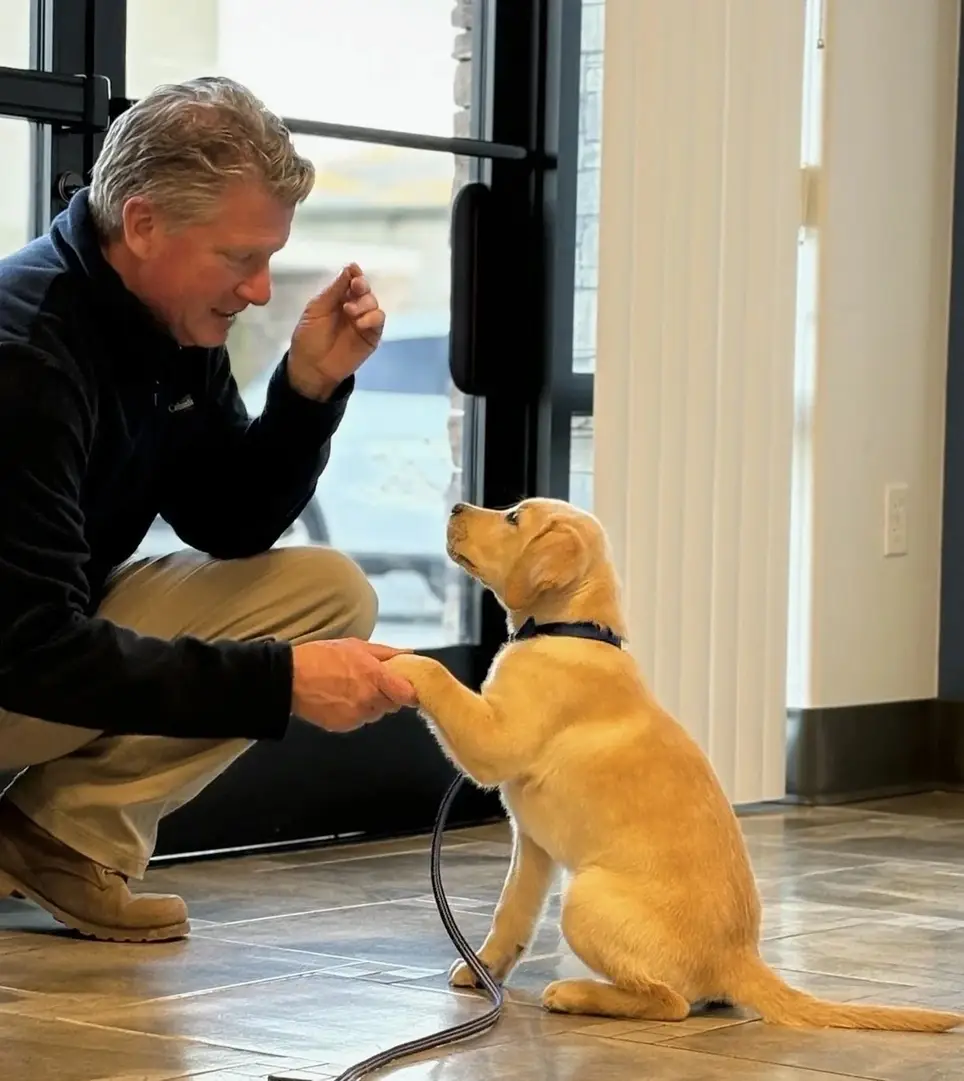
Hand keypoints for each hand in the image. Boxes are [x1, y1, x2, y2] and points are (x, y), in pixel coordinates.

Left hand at [287, 263, 384, 400]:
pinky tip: (360, 323)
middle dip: (362, 286)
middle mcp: (353, 306)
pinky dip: (372, 318)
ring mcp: (363, 321)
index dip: (354, 274)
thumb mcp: (316, 309)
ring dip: (365, 303)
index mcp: (337, 298)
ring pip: (373, 303)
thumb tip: (350, 268)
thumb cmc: (309, 337)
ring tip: (351, 311)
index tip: (354, 271)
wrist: (312, 368)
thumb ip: (334, 290)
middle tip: (356, 287)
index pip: (350, 280)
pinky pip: (378, 320)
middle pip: (365, 289)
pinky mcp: (372, 336)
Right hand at [291, 639, 416, 732]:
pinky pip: (359, 721)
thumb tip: (408, 653)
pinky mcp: (344, 727)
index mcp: (375, 677)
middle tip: (372, 682)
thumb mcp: (356, 646)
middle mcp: (369, 699)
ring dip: (371, 704)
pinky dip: (355, 713)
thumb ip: (386, 653)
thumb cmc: (322, 656)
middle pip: (393, 705)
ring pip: (376, 713)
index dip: (409, 691)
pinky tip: (340, 699)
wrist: (289, 678)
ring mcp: (356, 716)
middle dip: (388, 695)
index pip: (407, 695)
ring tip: (352, 689)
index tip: (405, 686)